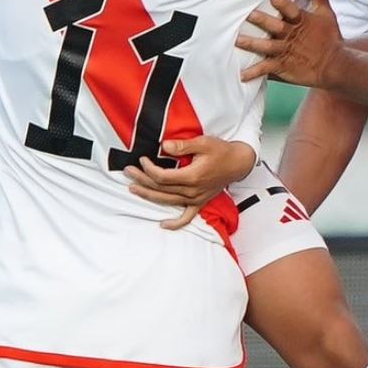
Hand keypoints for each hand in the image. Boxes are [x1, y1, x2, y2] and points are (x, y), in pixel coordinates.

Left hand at [123, 135, 257, 231]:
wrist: (238, 162)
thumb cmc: (221, 151)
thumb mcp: (203, 142)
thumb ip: (182, 146)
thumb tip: (163, 146)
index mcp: (193, 176)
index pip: (163, 177)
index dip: (149, 169)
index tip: (142, 159)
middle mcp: (193, 191)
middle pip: (161, 189)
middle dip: (142, 180)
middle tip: (128, 172)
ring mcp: (196, 199)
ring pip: (168, 201)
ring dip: (149, 196)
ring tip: (134, 189)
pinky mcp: (200, 202)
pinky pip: (187, 217)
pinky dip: (176, 223)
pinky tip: (163, 225)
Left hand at [237, 0, 343, 88]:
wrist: (335, 65)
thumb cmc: (330, 38)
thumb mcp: (326, 13)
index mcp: (301, 21)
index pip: (292, 10)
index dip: (283, 4)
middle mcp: (291, 35)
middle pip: (275, 27)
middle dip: (263, 21)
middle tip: (249, 15)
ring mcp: (286, 51)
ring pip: (267, 47)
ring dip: (252, 44)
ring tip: (238, 41)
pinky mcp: (283, 66)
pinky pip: (266, 68)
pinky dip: (254, 72)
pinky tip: (241, 75)